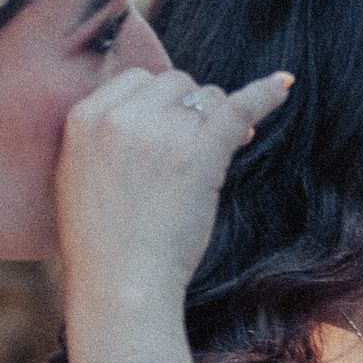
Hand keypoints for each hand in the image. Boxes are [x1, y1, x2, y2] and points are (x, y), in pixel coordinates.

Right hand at [56, 65, 291, 335]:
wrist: (120, 282)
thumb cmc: (104, 242)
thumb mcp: (80, 175)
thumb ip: (105, 135)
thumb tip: (155, 108)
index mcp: (83, 118)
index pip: (136, 79)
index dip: (160, 101)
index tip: (170, 127)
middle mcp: (120, 116)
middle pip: (174, 82)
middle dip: (189, 110)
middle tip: (194, 148)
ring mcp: (161, 131)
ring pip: (206, 96)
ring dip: (215, 121)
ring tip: (211, 158)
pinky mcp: (200, 152)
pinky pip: (239, 107)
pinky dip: (264, 94)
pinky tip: (283, 86)